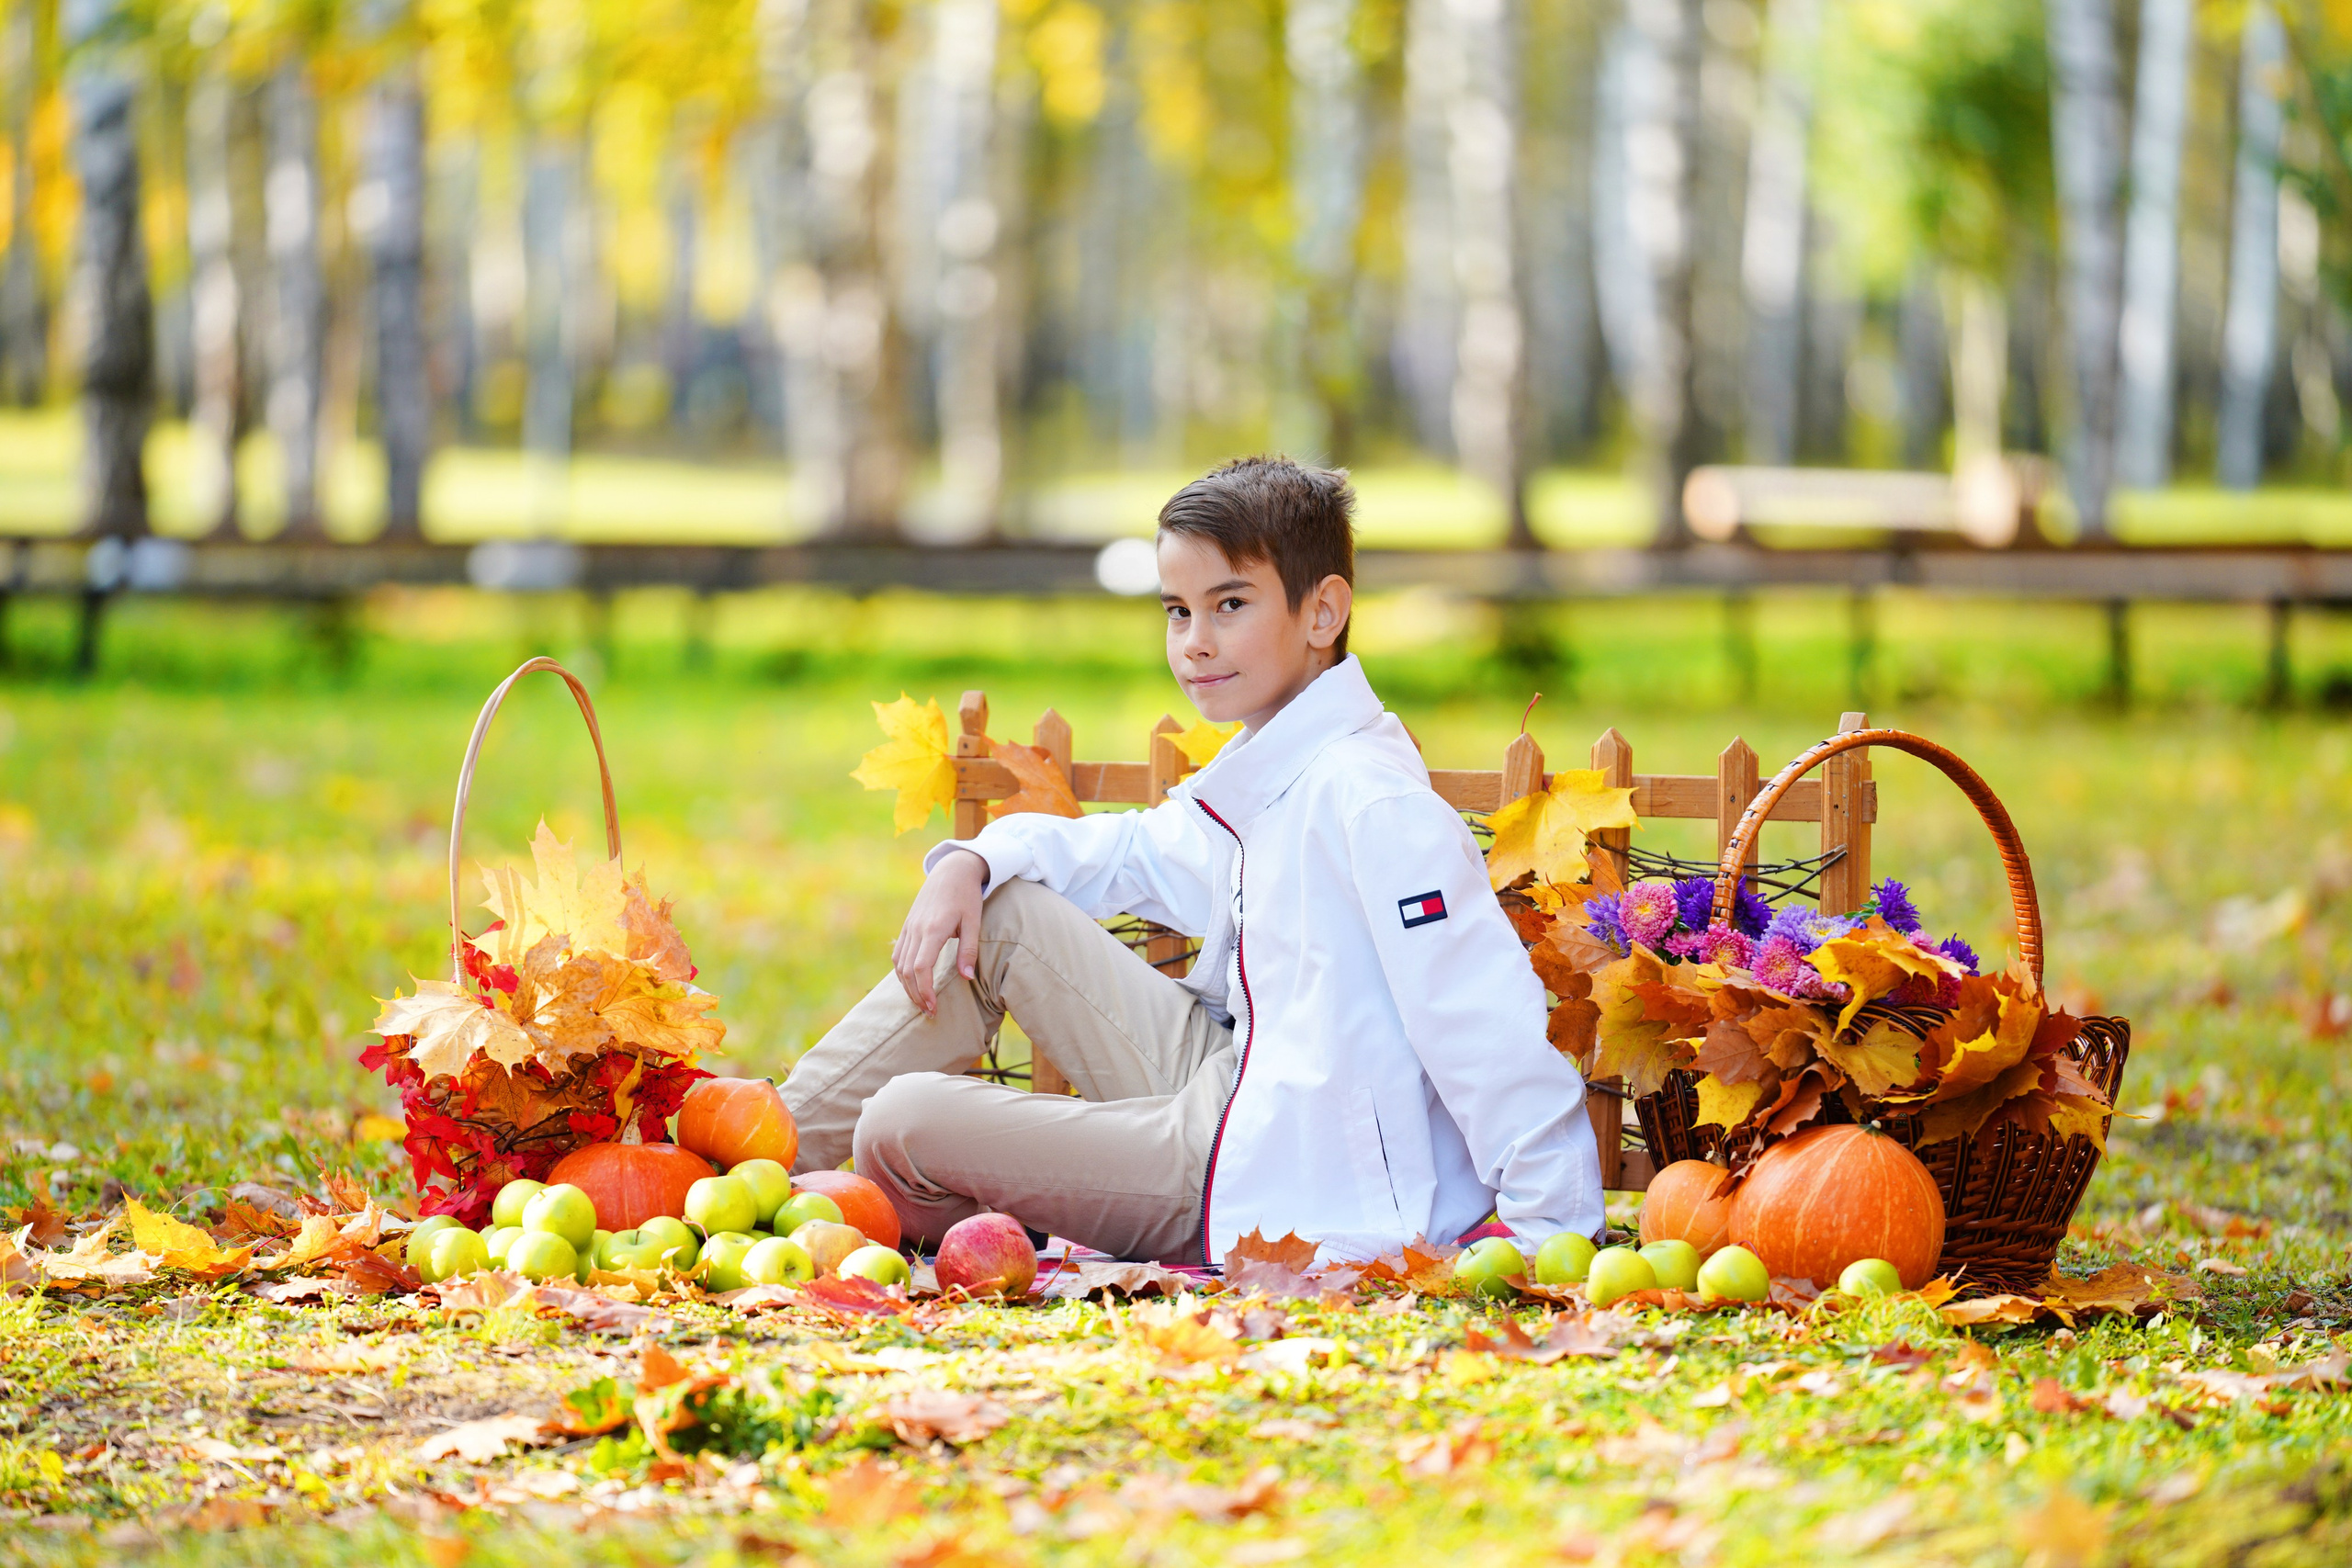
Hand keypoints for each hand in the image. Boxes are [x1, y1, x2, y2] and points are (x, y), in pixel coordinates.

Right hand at [892, 850, 986, 1014]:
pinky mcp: (907, 926)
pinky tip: (912, 984)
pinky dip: (902, 973)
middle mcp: (916, 930)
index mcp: (933, 929)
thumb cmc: (966, 896)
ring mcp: (909, 928)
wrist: (951, 870)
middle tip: (930, 1013)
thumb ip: (968, 950)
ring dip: (907, 987)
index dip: (925, 991)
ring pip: (899, 965)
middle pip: (906, 971)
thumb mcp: (974, 921)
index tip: (934, 1008)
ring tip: (921, 1003)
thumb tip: (966, 978)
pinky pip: (898, 954)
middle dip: (916, 995)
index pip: (921, 968)